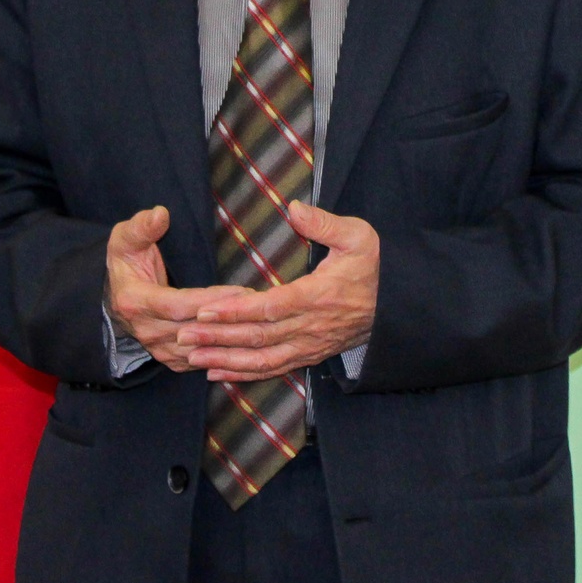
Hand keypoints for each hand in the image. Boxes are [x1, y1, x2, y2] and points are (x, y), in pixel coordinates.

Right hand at [106, 206, 250, 370]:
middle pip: (193, 332)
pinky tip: (248, 338)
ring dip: (232, 338)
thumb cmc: (125, 261)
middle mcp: (146, 331)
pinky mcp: (171, 359)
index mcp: (135, 302)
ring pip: (202, 351)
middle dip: (229, 321)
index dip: (209, 301)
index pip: (177, 306)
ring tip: (262, 322)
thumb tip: (161, 214)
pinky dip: (226, 352)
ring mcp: (158, 349)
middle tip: (262, 306)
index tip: (241, 291)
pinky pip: (202, 360)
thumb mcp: (125, 239)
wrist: (115, 295)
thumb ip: (142, 226)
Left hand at [178, 202, 378, 382]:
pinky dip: (244, 373)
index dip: (235, 311)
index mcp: (318, 296)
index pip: (269, 307)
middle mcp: (310, 327)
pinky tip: (218, 374)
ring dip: (225, 361)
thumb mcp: (358, 237)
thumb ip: (324, 223)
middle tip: (182, 336)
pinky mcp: (309, 355)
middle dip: (218, 339)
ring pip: (262, 359)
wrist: (399, 305)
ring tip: (191, 358)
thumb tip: (293, 208)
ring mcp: (309, 345)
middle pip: (258, 337)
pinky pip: (273, 369)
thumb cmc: (375, 267)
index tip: (204, 310)